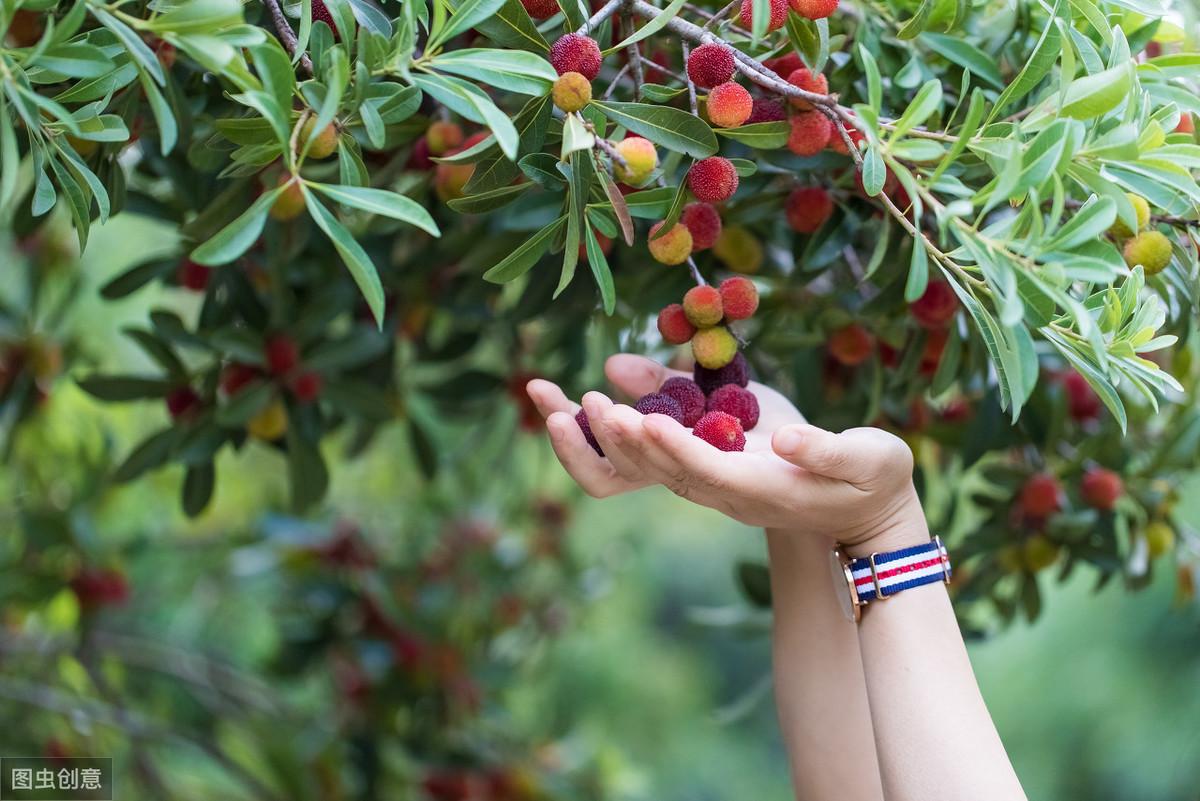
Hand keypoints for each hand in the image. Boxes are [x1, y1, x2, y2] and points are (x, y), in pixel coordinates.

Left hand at [527, 354, 926, 551]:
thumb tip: (781, 437)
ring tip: (558, 396)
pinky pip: (651, 451)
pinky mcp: (704, 465)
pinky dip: (616, 427)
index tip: (641, 421)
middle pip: (659, 471)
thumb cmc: (872, 480)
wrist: (860, 513)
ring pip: (643, 465)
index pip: (707, 471)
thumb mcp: (865, 459)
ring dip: (600, 435)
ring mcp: (710, 480)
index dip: (673, 448)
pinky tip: (589, 397)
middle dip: (619, 439)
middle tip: (581, 401)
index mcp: (761, 489)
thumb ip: (823, 449)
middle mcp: (725, 490)